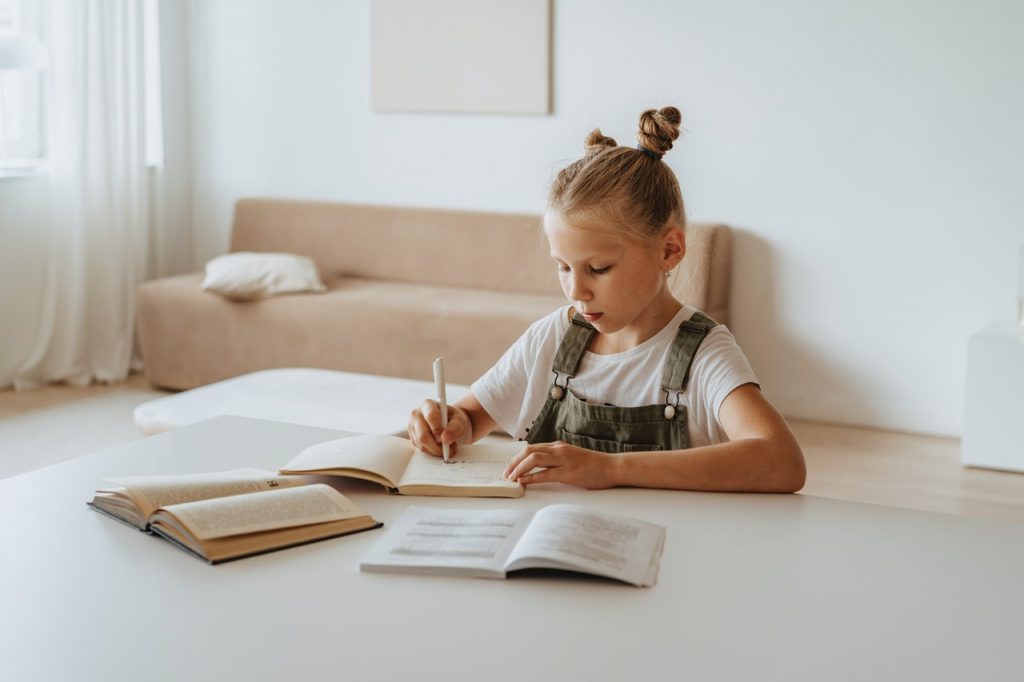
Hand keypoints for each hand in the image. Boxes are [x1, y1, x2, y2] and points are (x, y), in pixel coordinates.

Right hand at [408, 400, 471, 457]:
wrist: (447, 421)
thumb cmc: (452, 418)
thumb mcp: (459, 420)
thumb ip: (455, 428)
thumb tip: (444, 439)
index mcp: (428, 404)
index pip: (431, 417)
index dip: (438, 430)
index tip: (445, 440)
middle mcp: (416, 414)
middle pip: (423, 435)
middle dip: (437, 447)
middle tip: (449, 450)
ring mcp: (411, 425)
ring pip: (421, 444)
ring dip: (435, 450)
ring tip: (447, 447)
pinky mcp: (411, 436)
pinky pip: (420, 448)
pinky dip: (431, 451)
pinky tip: (439, 447)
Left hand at [502, 441, 618, 489]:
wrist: (612, 467)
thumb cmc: (593, 465)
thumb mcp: (571, 457)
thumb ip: (556, 459)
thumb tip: (540, 468)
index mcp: (558, 446)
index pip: (531, 448)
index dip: (517, 458)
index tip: (510, 467)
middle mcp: (558, 450)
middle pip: (528, 451)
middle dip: (514, 462)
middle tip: (506, 473)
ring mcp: (563, 460)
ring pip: (533, 460)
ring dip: (519, 469)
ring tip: (512, 478)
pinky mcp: (568, 472)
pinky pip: (545, 474)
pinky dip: (531, 478)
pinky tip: (524, 482)